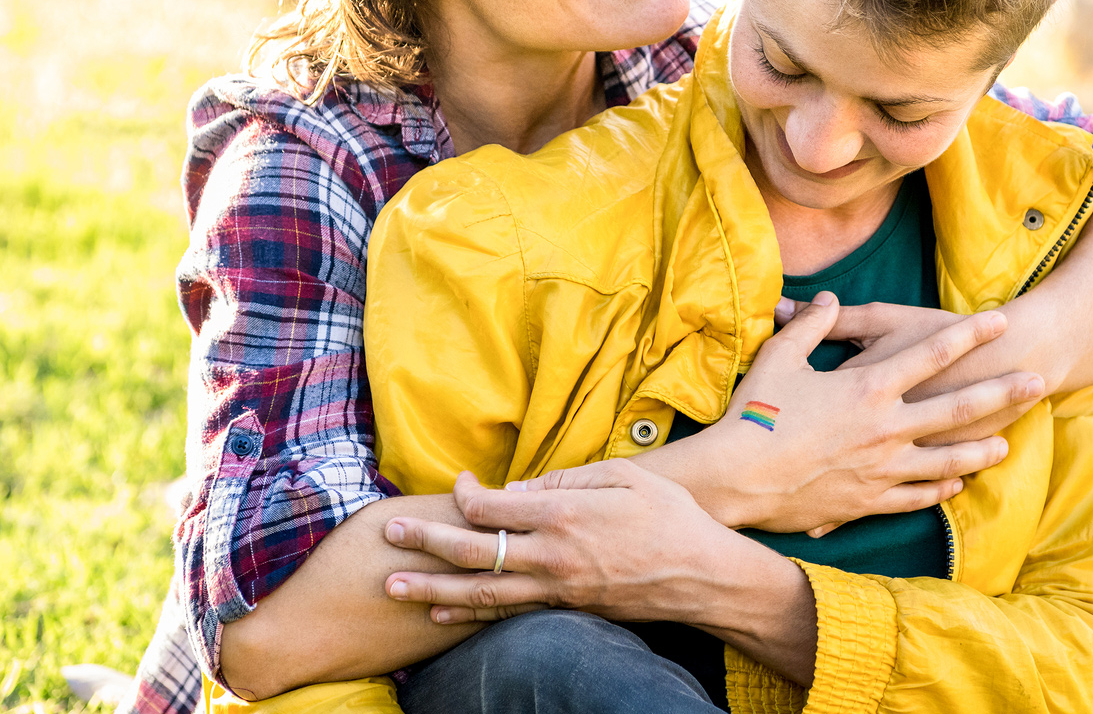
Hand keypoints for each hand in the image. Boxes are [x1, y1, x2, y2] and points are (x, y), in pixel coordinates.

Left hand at [383, 464, 792, 629]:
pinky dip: (470, 614)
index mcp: (564, 513)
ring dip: (433, 587)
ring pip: (481, 591)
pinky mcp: (566, 609)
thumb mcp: (625, 477)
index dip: (466, 494)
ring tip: (394, 585)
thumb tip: (520, 488)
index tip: (459, 484)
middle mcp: (552, 554)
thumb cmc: (669, 516)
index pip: (492, 505)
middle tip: (389, 534)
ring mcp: (557, 588)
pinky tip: (442, 613)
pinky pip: (508, 613)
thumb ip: (568, 478)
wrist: (703, 574)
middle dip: (426, 541)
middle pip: (474, 550)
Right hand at [682, 294, 1039, 532]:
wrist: (736, 481)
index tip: (1002, 320)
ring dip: (981, 451)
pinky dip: (939, 490)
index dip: (970, 334)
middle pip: (959, 408)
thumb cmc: (755, 415)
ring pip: (946, 459)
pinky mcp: (867, 501)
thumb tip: (825, 300)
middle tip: (1038, 382)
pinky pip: (915, 495)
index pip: (932, 354)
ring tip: (1007, 445)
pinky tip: (956, 485)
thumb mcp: (780, 358)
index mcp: (869, 387)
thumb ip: (810, 326)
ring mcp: (881, 468)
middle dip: (1002, 392)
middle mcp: (887, 428)